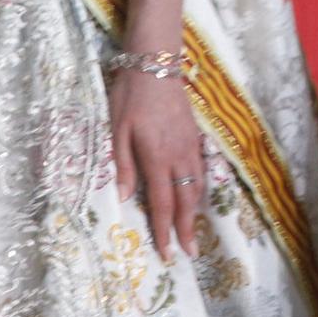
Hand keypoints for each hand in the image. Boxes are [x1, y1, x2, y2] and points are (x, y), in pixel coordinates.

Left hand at [109, 69, 203, 261]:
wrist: (156, 63)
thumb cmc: (130, 95)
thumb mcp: (117, 130)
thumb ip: (123, 165)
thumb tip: (125, 197)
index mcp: (157, 157)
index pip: (163, 203)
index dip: (165, 230)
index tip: (167, 253)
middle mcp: (178, 155)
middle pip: (187, 200)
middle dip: (187, 229)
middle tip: (189, 253)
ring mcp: (190, 145)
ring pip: (197, 185)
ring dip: (196, 211)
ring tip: (193, 230)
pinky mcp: (194, 135)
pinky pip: (200, 169)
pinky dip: (199, 189)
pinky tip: (196, 194)